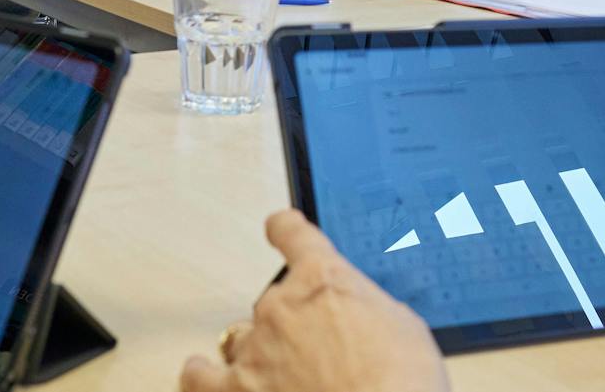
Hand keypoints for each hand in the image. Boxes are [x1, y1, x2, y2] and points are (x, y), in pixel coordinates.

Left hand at [180, 210, 448, 391]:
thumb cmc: (400, 381)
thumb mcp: (404, 328)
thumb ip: (371, 311)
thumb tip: (362, 322)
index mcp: (322, 278)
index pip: (292, 234)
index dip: (285, 229)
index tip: (281, 228)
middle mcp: (281, 305)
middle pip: (275, 300)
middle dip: (296, 324)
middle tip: (325, 355)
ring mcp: (256, 348)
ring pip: (244, 338)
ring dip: (260, 351)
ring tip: (283, 375)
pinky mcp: (236, 390)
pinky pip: (201, 377)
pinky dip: (200, 374)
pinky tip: (201, 373)